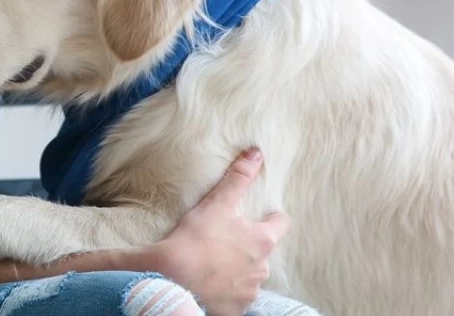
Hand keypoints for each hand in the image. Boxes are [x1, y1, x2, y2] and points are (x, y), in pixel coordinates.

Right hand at [143, 148, 290, 314]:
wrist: (172, 281)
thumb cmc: (194, 240)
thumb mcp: (216, 204)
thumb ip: (238, 178)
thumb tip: (256, 152)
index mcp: (261, 240)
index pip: (281, 224)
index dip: (272, 218)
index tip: (262, 216)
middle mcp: (262, 267)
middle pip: (262, 251)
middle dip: (248, 246)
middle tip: (224, 240)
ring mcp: (250, 291)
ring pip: (250, 276)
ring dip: (237, 270)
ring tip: (213, 263)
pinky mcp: (236, 309)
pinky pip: (236, 297)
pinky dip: (226, 291)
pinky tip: (209, 283)